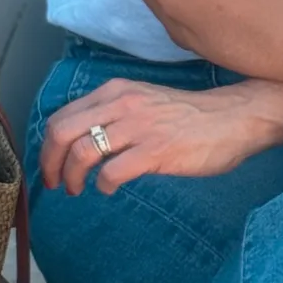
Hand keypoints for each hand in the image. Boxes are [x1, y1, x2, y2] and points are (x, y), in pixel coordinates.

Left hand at [40, 77, 282, 195]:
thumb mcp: (144, 102)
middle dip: (50, 164)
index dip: (48, 147)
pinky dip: (104, 185)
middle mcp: (122, 104)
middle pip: (62, 133)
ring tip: (79, 190)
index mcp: (115, 92)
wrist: (235, 117)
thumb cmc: (190, 116)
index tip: (51, 167)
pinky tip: (110, 189)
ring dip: (73, 177)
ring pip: (83, 152)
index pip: (62, 116)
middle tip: (55, 184)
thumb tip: (83, 142)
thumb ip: (114, 115)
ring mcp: (139, 127)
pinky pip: (112, 172)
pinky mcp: (156, 150)